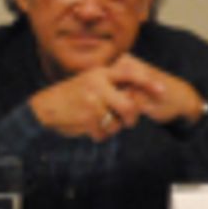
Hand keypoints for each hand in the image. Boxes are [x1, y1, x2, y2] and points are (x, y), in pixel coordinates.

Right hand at [28, 55, 204, 139]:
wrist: (45, 107)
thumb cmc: (72, 96)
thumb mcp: (90, 82)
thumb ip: (111, 86)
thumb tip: (137, 95)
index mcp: (100, 73)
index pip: (130, 74)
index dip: (148, 82)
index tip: (162, 91)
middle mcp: (97, 84)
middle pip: (129, 106)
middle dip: (131, 119)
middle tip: (128, 122)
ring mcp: (92, 100)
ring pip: (117, 123)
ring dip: (111, 129)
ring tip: (99, 123)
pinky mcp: (86, 117)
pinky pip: (104, 133)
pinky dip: (99, 135)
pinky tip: (89, 129)